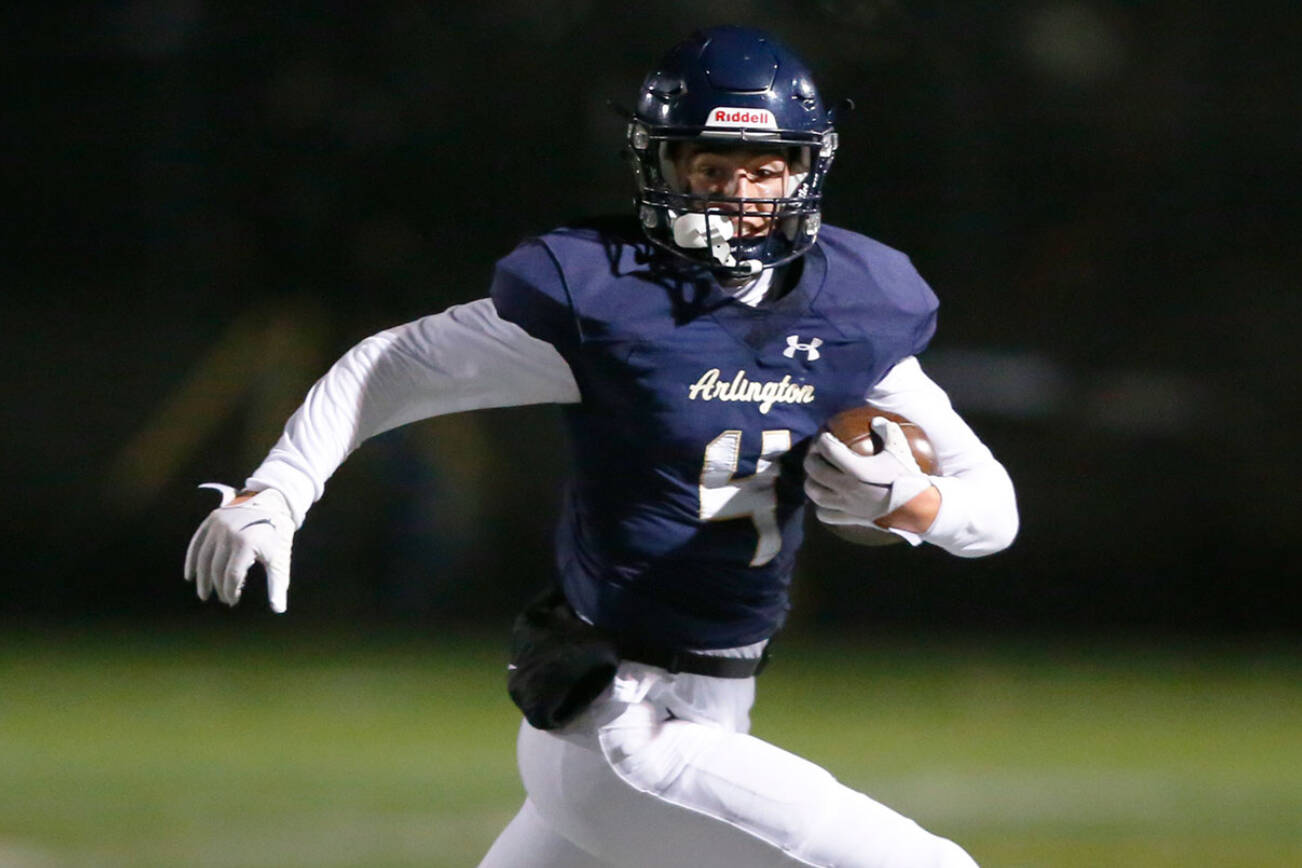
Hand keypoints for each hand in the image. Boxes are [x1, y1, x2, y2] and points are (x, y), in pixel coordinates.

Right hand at [184, 484, 293, 611]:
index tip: (233, 601)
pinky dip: (192, 561)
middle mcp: (228, 533)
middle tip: (224, 599)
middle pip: (217, 568)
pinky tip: (190, 576)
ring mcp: (218, 525)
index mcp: (246, 543)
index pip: (232, 575)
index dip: (230, 591)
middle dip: (219, 587)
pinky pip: (197, 543)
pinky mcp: (212, 520)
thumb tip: (278, 610)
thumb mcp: (281, 558)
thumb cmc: (278, 534)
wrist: (274, 501)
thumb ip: (277, 585)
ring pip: (204, 558)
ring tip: (205, 594)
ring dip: (202, 579)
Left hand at [804, 416, 935, 529]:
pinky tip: (826, 499)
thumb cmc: (908, 477)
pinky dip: (820, 507)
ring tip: (814, 476)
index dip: (822, 440)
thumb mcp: (899, 449)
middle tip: (814, 454)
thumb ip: (887, 430)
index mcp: (857, 469)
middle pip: (815, 471)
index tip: (825, 436)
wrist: (917, 508)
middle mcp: (847, 487)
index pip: (829, 450)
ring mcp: (846, 505)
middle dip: (810, 459)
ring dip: (810, 483)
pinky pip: (825, 514)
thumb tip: (876, 420)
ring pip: (815, 494)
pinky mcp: (849, 518)